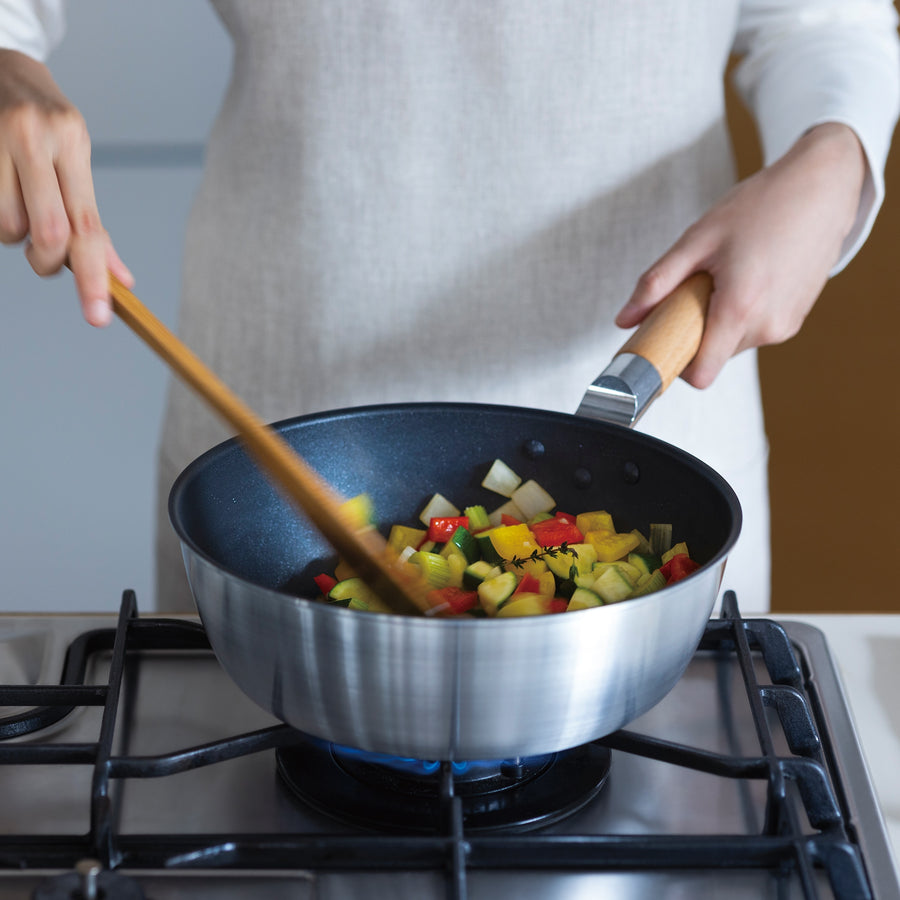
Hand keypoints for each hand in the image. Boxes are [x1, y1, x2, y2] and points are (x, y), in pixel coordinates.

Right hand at [0, 49, 132, 325]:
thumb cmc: (42, 122)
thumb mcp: (75, 159)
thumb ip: (93, 222)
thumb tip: (122, 280)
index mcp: (70, 141)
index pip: (87, 226)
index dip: (93, 278)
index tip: (99, 317)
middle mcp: (32, 135)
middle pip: (48, 234)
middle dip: (48, 261)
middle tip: (45, 258)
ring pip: (7, 228)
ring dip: (14, 236)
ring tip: (18, 207)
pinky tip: (2, 195)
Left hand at [616, 122, 866, 387]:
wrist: (822, 188)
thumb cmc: (761, 207)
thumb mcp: (698, 240)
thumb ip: (657, 283)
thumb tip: (624, 320)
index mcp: (740, 308)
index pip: (701, 374)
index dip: (676, 366)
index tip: (662, 345)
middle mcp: (767, 326)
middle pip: (713, 356)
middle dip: (696, 332)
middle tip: (696, 291)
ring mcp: (785, 326)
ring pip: (733, 344)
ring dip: (720, 321)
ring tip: (727, 277)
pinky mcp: (796, 320)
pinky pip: (754, 330)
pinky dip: (742, 314)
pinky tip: (749, 277)